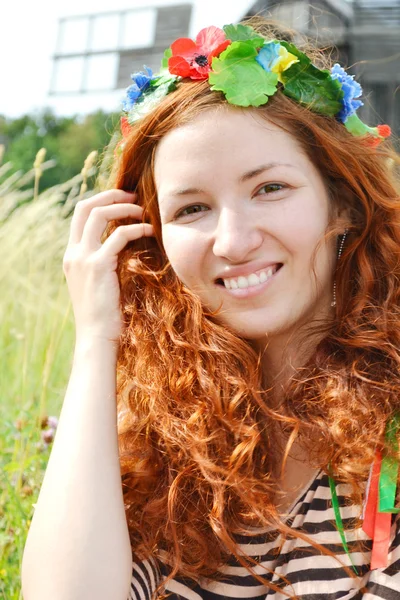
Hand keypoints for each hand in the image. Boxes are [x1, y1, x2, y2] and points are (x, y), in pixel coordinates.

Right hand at [62, 189, 153, 342]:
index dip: (101, 202)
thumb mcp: (100, 285)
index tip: (123, 201)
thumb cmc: (105, 316)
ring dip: (124, 207)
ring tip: (144, 210)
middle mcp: (73, 253)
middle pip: (85, 207)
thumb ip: (105, 264)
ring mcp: (83, 258)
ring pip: (99, 215)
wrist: (96, 338)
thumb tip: (125, 249)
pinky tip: (149, 231)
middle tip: (133, 195)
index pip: (80, 216)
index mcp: (71, 256)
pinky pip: (118, 235)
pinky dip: (136, 228)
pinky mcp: (98, 266)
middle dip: (110, 195)